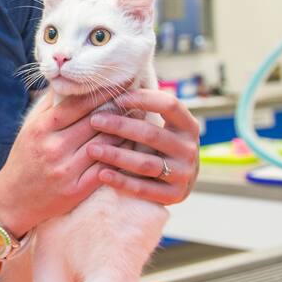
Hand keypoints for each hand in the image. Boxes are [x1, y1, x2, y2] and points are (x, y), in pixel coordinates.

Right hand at [0, 89, 128, 233]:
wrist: (13, 200)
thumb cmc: (24, 158)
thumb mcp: (29, 128)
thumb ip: (49, 105)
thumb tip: (70, 81)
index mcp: (41, 129)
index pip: (77, 104)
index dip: (100, 92)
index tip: (118, 81)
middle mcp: (53, 148)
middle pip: (95, 122)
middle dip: (118, 107)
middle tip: (136, 96)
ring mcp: (66, 171)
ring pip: (105, 144)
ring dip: (125, 130)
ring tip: (139, 117)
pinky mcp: (77, 190)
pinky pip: (106, 168)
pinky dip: (122, 155)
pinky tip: (132, 145)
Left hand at [86, 90, 199, 204]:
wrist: (178, 184)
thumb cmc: (160, 147)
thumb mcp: (163, 126)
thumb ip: (146, 110)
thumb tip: (113, 86)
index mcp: (188, 126)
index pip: (170, 105)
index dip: (143, 99)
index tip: (116, 99)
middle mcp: (190, 149)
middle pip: (152, 134)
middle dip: (120, 126)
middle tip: (94, 120)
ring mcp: (184, 174)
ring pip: (146, 163)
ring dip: (116, 155)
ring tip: (92, 149)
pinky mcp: (174, 195)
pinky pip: (144, 188)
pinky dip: (121, 181)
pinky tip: (101, 173)